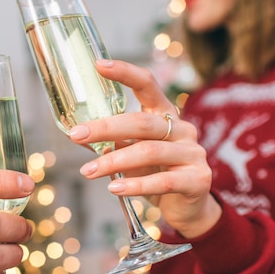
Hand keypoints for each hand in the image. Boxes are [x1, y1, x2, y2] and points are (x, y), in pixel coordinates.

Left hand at [68, 59, 220, 238]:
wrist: (187, 207)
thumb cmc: (155, 174)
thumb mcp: (131, 156)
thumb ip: (111, 145)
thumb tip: (77, 136)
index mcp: (165, 115)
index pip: (148, 85)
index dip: (125, 73)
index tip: (98, 65)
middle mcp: (182, 129)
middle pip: (142, 122)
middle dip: (106, 128)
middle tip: (76, 135)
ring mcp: (193, 153)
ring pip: (149, 152)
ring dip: (113, 161)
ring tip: (88, 171)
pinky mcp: (198, 179)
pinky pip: (163, 180)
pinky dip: (136, 185)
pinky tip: (114, 188)